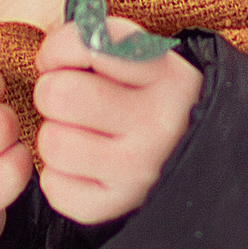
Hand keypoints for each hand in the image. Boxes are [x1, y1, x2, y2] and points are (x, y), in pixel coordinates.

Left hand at [33, 19, 201, 225]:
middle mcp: (158, 123)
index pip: (90, 44)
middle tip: (70, 100)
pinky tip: (85, 166)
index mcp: (167, 74)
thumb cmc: (155, 99)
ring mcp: (138, 170)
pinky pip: (54, 186)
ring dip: (56, 134)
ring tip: (82, 133)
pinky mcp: (117, 205)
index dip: (60, 48)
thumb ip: (102, 42)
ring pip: (51, 141)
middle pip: (59, 94)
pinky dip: (59, 176)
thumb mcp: (149, 60)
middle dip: (53, 91)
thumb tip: (48, 57)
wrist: (199, 159)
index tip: (61, 60)